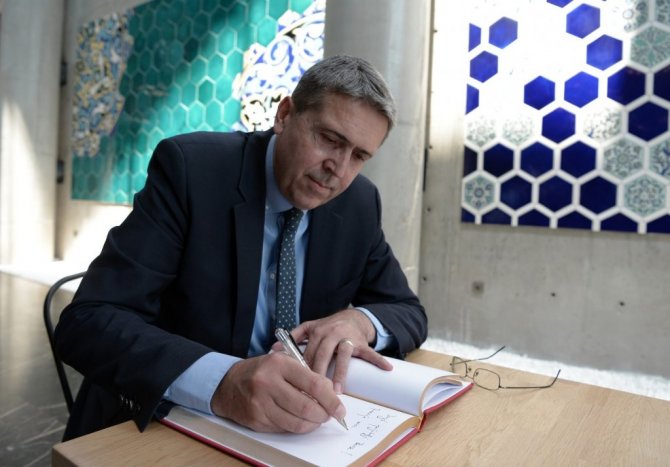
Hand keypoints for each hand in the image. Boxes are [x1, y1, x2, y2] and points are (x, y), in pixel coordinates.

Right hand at [210, 353, 345, 432]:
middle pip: (306, 407)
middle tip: (329, 415)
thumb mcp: (283, 362)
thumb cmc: (262, 371)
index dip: (331, 399)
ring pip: (296, 422)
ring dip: (312, 424)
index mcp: (279, 364)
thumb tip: (331, 392)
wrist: (228, 384)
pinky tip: (299, 420)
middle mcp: (268, 382)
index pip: (313, 384)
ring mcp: (260, 403)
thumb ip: (306, 374)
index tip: (340, 408)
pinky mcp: (256, 419)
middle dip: (323, 415)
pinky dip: (297, 427)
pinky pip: (284, 428)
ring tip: (316, 419)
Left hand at [284, 308, 392, 392]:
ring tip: (336, 391)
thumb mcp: (310, 328)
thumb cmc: (329, 327)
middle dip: (318, 374)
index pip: (307, 352)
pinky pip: (370, 352)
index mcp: (317, 331)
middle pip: (322, 355)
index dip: (302, 369)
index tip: (297, 385)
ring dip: (339, 373)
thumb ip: (293, 338)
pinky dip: (378, 360)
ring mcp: (348, 337)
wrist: (352, 317)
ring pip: (343, 356)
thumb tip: (272, 350)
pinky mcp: (362, 342)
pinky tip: (385, 369)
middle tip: (314, 392)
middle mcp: (331, 333)